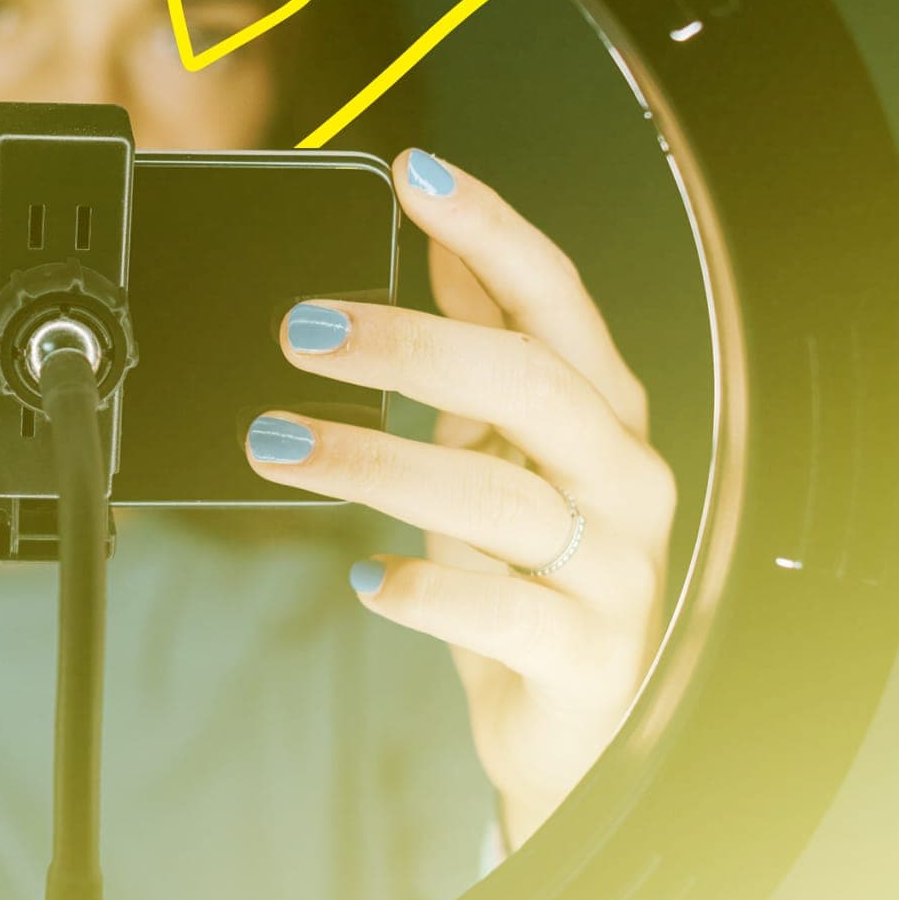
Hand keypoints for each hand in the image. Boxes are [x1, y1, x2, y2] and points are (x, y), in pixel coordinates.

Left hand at [245, 148, 674, 847]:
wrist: (581, 727)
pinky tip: (367, 579)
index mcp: (602, 411)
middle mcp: (622, 478)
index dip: (491, 227)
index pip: (554, 297)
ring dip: (375, 462)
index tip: (414, 172)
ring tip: (276, 443)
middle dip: (411, 343)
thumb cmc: (541, 573)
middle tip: (301, 327)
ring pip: (500, 496)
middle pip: (528, 382)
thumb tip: (447, 233)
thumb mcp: (507, 448)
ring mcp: (613, 569)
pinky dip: (428, 589)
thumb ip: (485, 343)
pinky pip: (503, 611)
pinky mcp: (584, 656)